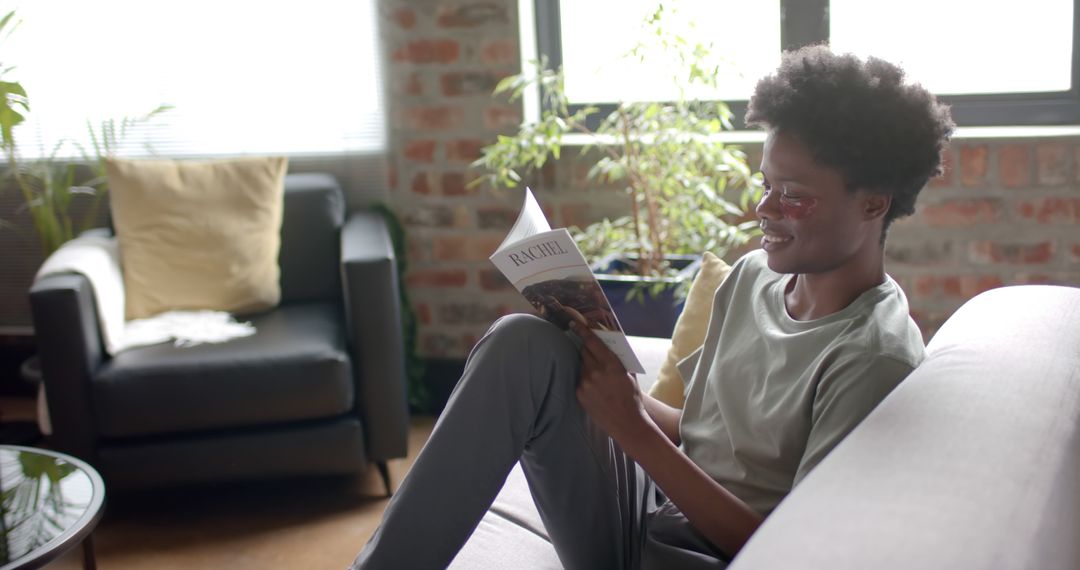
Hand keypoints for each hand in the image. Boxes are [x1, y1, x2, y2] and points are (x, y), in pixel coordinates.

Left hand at [573, 322, 650, 447]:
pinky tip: (595, 387)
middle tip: (590, 349)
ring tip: (597, 375)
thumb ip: (618, 360)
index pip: (592, 342)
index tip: (575, 323)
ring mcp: (586, 383)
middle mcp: (596, 372)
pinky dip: (585, 379)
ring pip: (581, 365)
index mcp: (611, 364)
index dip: (582, 330)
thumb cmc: (631, 397)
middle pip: (584, 351)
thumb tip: (607, 345)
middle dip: (586, 348)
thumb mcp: (629, 375)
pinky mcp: (580, 393)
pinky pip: (579, 379)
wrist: (627, 423)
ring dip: (587, 365)